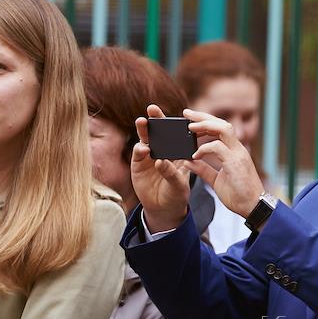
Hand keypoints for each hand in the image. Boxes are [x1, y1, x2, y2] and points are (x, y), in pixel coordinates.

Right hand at [130, 104, 190, 232]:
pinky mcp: (138, 164)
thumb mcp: (179, 185)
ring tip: (142, 122)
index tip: (176, 113)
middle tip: (152, 108)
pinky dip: (139, 150)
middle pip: (158, 131)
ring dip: (143, 130)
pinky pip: (138, 153)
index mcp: (177, 151)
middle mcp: (162, 150)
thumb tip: (160, 162)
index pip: (175, 133)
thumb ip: (171, 173)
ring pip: (146, 139)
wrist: (163, 210)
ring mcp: (149, 156)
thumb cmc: (176, 194)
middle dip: (155, 119)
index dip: (173, 121)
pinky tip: (143, 149)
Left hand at [184, 108, 264, 217]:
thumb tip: (189, 161)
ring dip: (205, 125)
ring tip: (190, 128)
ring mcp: (238, 154)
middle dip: (203, 116)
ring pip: (223, 129)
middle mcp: (238, 149)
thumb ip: (204, 169)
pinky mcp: (236, 163)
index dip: (206, 121)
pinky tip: (195, 154)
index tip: (190, 119)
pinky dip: (205, 148)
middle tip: (186, 113)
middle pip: (222, 123)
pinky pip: (218, 147)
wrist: (254, 208)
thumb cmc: (239, 195)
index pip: (221, 128)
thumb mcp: (216, 181)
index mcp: (235, 151)